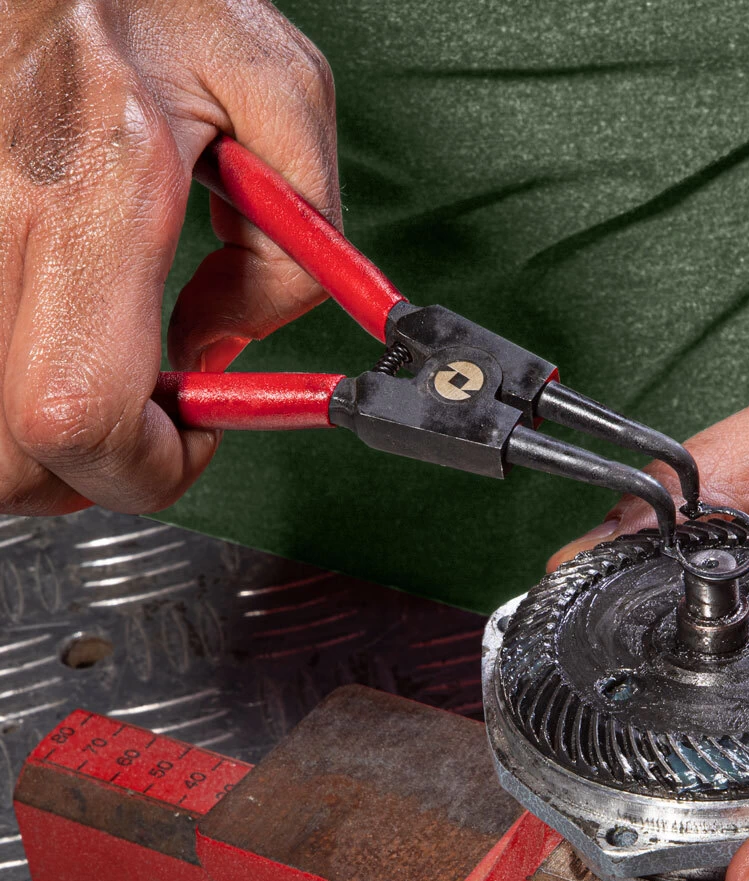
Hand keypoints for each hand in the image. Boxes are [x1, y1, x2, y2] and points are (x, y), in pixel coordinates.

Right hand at [0, 0, 339, 513]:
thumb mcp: (281, 101)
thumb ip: (283, 256)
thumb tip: (222, 358)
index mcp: (99, 185)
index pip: (81, 412)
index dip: (147, 469)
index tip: (197, 437)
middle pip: (5, 451)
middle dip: (93, 473)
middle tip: (147, 430)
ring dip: (44, 439)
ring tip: (101, 382)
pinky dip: (14, 380)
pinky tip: (52, 335)